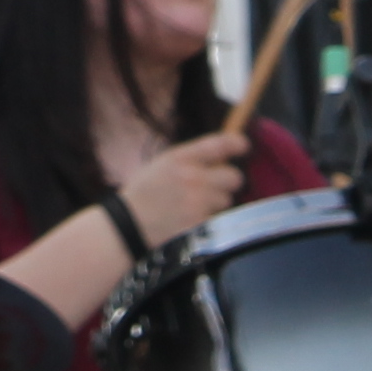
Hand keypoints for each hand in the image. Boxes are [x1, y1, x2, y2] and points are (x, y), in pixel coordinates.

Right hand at [117, 130, 252, 248]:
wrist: (128, 227)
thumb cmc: (144, 194)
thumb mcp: (161, 165)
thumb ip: (189, 160)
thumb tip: (219, 158)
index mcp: (180, 158)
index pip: (219, 144)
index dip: (236, 143)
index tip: (243, 145)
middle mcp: (193, 178)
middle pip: (234, 177)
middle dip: (227, 182)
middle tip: (213, 189)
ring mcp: (199, 203)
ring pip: (227, 201)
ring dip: (216, 204)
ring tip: (194, 209)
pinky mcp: (201, 226)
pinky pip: (217, 221)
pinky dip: (208, 222)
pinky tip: (190, 223)